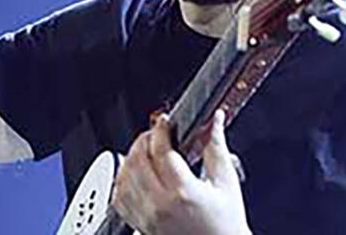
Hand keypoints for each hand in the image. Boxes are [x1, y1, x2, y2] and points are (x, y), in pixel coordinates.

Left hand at [111, 110, 250, 234]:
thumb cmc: (226, 226)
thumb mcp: (226, 184)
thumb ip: (217, 148)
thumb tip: (215, 120)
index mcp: (184, 192)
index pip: (161, 150)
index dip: (161, 129)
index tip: (165, 122)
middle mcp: (161, 205)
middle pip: (136, 160)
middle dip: (144, 140)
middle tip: (155, 134)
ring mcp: (147, 217)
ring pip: (123, 177)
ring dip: (130, 158)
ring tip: (145, 151)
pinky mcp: (140, 225)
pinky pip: (119, 198)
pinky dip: (122, 181)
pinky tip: (134, 174)